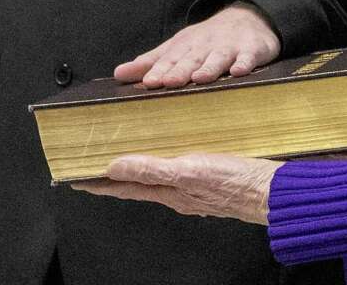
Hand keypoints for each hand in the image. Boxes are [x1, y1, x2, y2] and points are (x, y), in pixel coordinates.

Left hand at [74, 153, 281, 224]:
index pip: (123, 186)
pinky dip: (160, 163)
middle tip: (91, 167)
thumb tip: (114, 167)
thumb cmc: (234, 182)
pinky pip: (174, 171)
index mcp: (168, 190)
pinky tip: (166, 155)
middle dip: (112, 176)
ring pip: (154, 177)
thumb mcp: (188, 170)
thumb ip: (151, 169)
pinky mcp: (207, 179)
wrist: (270, 192)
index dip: (98, 181)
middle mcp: (176, 191)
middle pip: (135, 183)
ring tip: (120, 158)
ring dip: (135, 168)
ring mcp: (192, 188)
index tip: (76, 177)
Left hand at [113, 2, 280, 87]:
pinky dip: (244, 63)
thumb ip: (150, 62)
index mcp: (185, 46)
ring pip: (218, 58)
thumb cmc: (206, 40)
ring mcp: (229, 47)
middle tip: (168, 82)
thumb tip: (118, 74)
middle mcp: (205, 45)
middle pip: (191, 59)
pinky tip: (239, 72)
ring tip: (200, 78)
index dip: (159, 70)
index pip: (170, 59)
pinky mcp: (251, 50)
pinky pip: (248, 57)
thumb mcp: (178, 47)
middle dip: (180, 70)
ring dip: (209, 67)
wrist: (247, 17)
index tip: (148, 82)